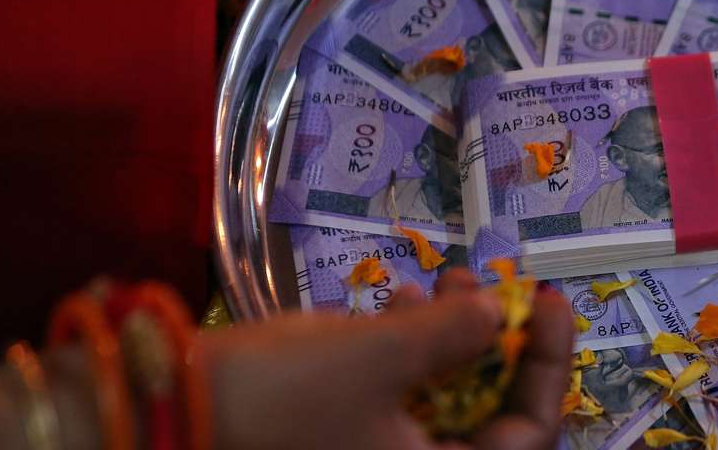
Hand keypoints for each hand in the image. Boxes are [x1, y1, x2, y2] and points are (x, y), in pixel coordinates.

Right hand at [201, 269, 573, 449]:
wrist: (168, 409)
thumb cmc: (281, 393)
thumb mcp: (377, 355)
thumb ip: (453, 334)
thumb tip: (502, 313)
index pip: (531, 433)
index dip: (550, 364)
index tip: (550, 300)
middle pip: (491, 414)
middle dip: (496, 342)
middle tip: (488, 283)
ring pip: (447, 399)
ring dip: (453, 338)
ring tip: (441, 283)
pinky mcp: (349, 434)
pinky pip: (404, 397)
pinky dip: (411, 352)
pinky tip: (397, 306)